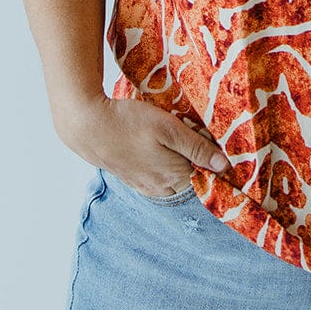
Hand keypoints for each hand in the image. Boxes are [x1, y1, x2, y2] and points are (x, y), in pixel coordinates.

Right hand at [59, 94, 228, 195]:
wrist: (86, 125)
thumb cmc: (129, 123)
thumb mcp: (169, 129)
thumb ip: (197, 148)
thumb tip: (224, 165)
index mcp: (174, 176)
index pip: (206, 178)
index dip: (214, 163)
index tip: (218, 147)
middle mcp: (159, 186)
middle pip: (189, 181)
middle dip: (198, 166)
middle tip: (200, 141)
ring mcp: (142, 184)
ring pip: (171, 180)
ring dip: (179, 166)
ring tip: (178, 144)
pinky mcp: (129, 177)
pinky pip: (154, 178)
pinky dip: (161, 168)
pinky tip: (158, 151)